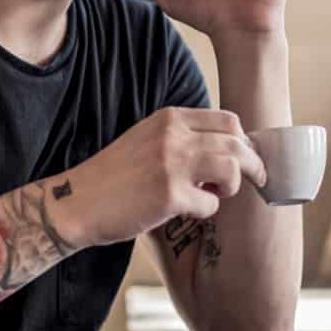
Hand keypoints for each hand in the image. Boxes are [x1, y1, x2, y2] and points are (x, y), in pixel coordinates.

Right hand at [56, 108, 266, 248]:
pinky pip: (212, 203)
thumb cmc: (112, 178)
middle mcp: (172, 135)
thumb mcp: (146, 140)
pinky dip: (206, 211)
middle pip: (237, 143)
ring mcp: (171, 164)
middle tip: (255, 180)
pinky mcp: (169, 195)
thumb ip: (180, 138)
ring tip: (214, 194)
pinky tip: (186, 211)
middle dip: (253, 165)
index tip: (246, 158)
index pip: (227, 120)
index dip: (244, 142)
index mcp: (168, 119)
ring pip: (233, 168)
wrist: (76, 202)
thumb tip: (228, 150)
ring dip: (232, 187)